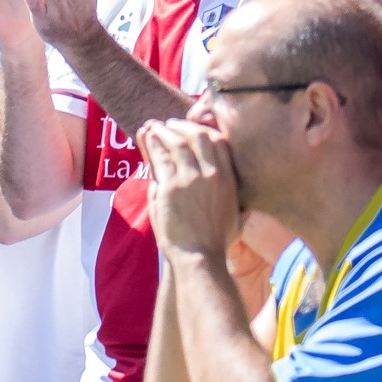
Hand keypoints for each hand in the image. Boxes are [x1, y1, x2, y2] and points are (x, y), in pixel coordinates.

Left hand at [137, 118, 245, 257]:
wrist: (200, 257)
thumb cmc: (215, 241)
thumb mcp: (233, 214)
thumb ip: (226, 194)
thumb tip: (220, 182)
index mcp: (229, 179)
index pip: (219, 142)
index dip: (204, 131)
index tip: (192, 129)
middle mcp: (213, 174)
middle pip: (199, 137)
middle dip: (183, 127)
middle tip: (170, 124)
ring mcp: (192, 179)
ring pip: (177, 143)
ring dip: (164, 131)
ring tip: (154, 127)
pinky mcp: (172, 187)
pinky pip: (161, 157)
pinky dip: (153, 143)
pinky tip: (148, 136)